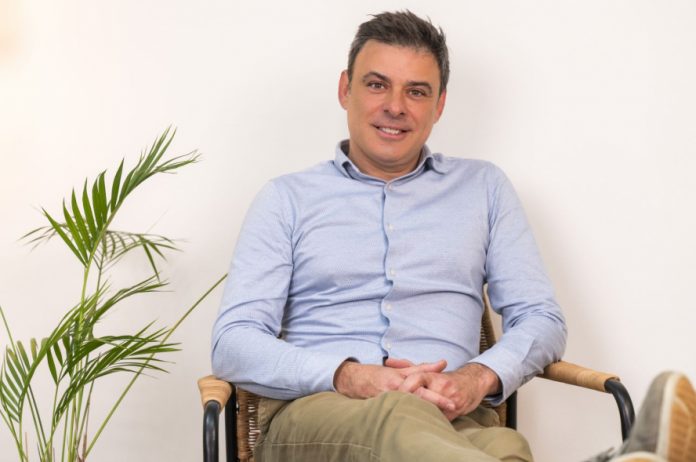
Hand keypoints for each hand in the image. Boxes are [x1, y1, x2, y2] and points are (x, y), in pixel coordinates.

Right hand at [333, 358, 455, 411]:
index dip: (438, 398)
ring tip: (440, 418)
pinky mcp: (382, 410)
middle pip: (419, 402)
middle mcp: (395, 393)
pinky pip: (399, 414)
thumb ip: (422, 368)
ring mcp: (388, 402)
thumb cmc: (378, 373)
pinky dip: (410, 417)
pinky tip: (420, 421)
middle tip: (452, 410)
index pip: (422, 390)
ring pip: (409, 410)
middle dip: (435, 407)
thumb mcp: (400, 369)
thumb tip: (443, 363)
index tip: (452, 404)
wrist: (354, 380)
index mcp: (400, 381)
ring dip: (424, 413)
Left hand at [398, 362, 499, 419]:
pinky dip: (428, 420)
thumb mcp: (428, 370)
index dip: (405, 386)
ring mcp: (450, 400)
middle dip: (408, 402)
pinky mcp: (455, 412)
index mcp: (434, 376)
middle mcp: (442, 387)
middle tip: (394, 408)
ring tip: (402, 417)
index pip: (417, 379)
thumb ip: (407, 366)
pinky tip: (418, 423)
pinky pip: (439, 419)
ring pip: (430, 409)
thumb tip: (387, 361)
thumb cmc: (446, 378)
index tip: (393, 392)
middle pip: (422, 396)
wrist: (473, 383)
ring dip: (417, 413)